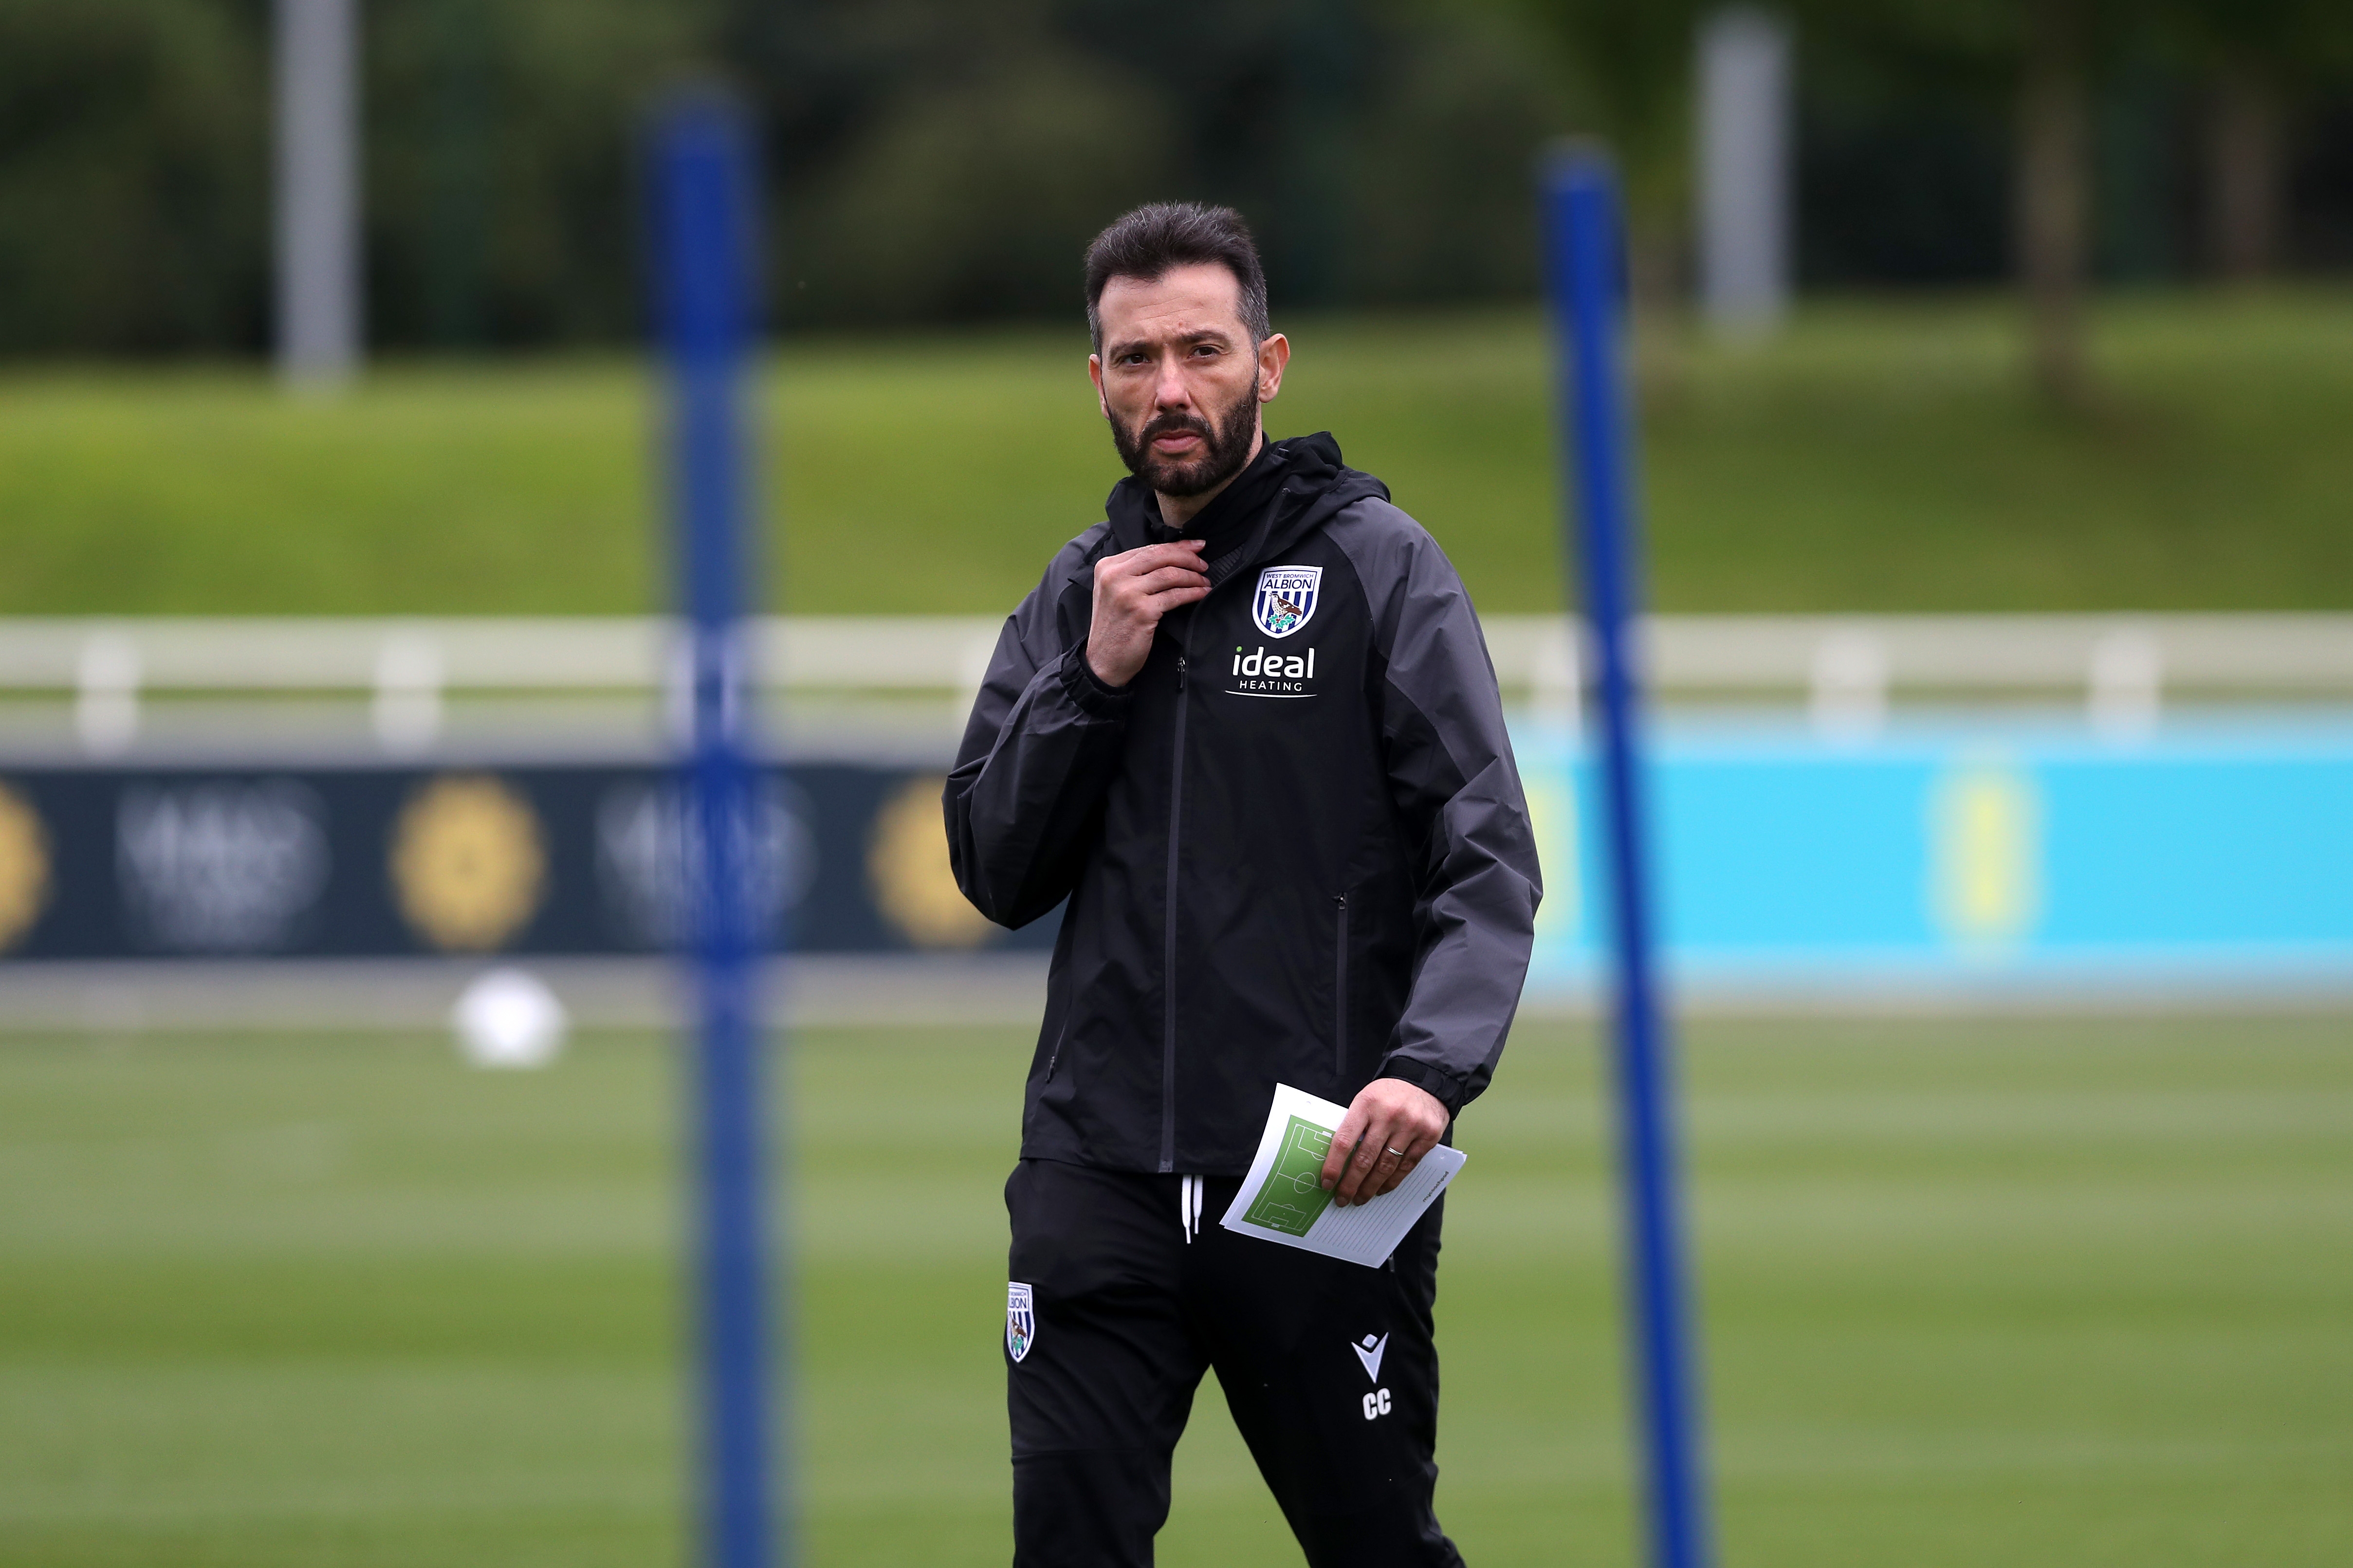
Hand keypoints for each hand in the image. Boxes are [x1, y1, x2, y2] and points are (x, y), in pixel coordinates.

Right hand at [1086, 541, 1208, 687]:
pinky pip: (1175, 595)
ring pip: (1170, 574)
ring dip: (1193, 576)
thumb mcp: (1114, 592)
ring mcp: (1127, 593)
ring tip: (1204, 581)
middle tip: (1204, 564)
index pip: (1148, 549)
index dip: (1176, 546)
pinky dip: (1192, 593)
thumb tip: (1171, 556)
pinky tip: (1201, 593)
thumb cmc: (1114, 627)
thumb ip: (1134, 573)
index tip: (1195, 547)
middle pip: (1160, 556)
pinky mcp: (1141, 611)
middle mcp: (1114, 576)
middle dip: (1187, 557)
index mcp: (1107, 567)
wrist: (1103, 661)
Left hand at [1319, 1078, 1448, 1206]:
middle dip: (1351, 1184)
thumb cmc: (1388, 1095)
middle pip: (1365, 1159)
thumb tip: (1337, 1160)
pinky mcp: (1428, 1137)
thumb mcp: (1366, 1100)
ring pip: (1385, 1166)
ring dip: (1370, 1187)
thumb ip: (1354, 1124)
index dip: (1334, 1165)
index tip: (1327, 1183)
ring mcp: (1410, 1127)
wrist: (1425, 1082)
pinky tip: (1381, 1189)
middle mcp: (1389, 1116)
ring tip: (1360, 1198)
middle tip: (1342, 1199)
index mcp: (1366, 1104)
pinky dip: (1391, 1181)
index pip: (1345, 1140)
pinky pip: (1406, 1166)